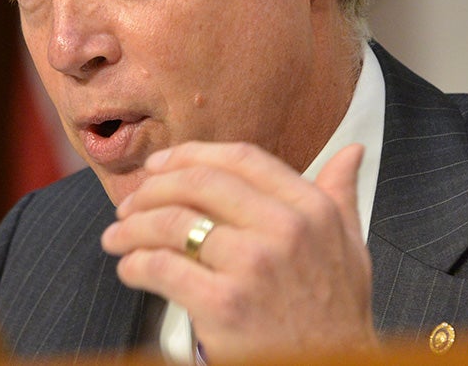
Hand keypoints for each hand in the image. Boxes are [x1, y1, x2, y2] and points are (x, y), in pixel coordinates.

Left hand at [101, 142, 376, 361]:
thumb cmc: (335, 315)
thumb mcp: (350, 250)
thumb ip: (340, 197)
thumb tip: (351, 153)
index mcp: (311, 209)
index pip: (240, 158)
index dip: (189, 155)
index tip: (159, 166)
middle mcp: (285, 229)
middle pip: (198, 183)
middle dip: (151, 190)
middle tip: (128, 204)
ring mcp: (254, 265)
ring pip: (171, 223)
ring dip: (131, 227)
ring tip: (116, 237)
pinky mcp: (224, 304)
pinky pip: (161, 268)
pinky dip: (134, 265)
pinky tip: (129, 269)